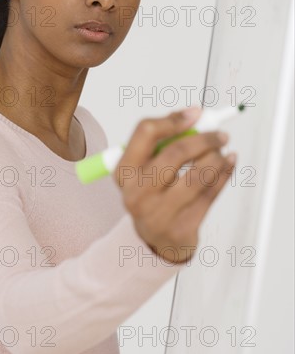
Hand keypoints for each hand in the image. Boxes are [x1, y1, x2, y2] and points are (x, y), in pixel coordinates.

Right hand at [112, 108, 235, 264]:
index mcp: (124, 171)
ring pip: (198, 175)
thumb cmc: (152, 194)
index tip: (195, 115)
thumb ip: (163, 141)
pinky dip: (224, 175)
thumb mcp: (145, 168)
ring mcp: (158, 212)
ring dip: (217, 158)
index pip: (146, 132)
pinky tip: (228, 164)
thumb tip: (194, 115)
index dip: (174, 120)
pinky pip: (210, 194)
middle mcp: (137, 191)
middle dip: (204, 139)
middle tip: (219, 135)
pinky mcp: (181, 227)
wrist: (155, 239)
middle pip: (176, 152)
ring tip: (222, 153)